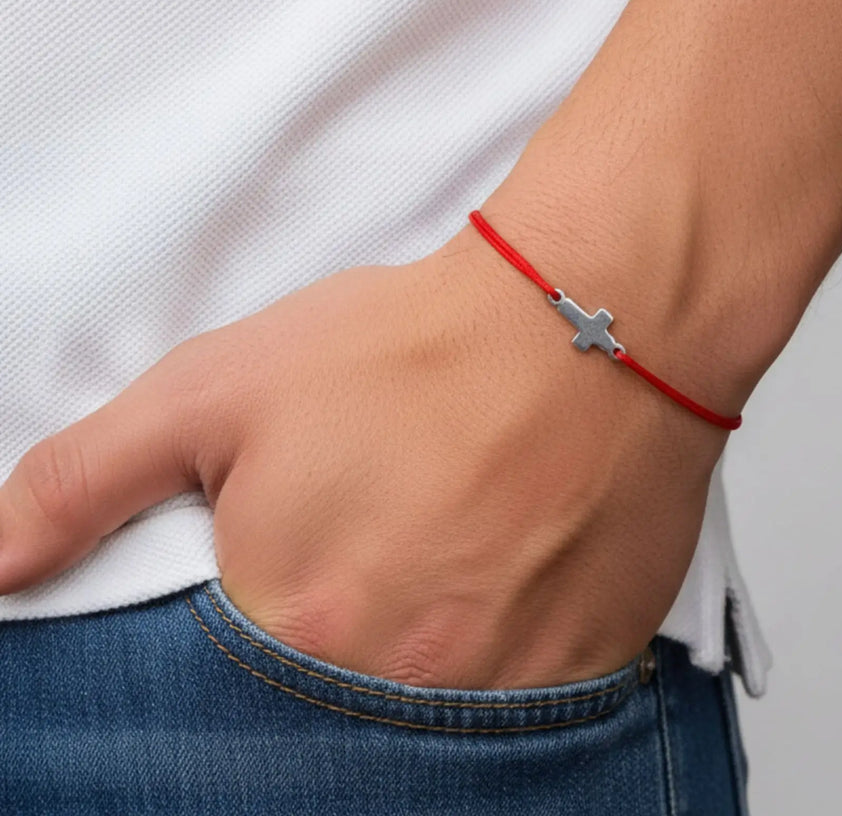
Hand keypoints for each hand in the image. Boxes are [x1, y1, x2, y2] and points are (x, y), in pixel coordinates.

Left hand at [0, 204, 738, 688]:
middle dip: (335, 632)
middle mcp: (396, 677)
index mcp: (291, 621)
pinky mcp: (581, 672)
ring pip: (424, 716)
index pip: (212, 705)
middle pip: (324, 707)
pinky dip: (492, 655)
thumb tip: (1, 560)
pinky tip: (498, 574)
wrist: (586, 322)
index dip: (251, 624)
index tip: (290, 581)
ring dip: (416, 646)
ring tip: (440, 551)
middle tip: (378, 550)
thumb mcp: (222, 387)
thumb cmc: (417, 347)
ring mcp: (501, 691)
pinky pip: (518, 714)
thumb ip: (88, 479)